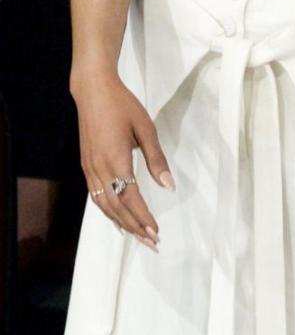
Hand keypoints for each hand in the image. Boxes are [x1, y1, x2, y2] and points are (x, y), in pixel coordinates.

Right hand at [73, 72, 174, 247]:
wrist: (93, 90)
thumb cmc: (123, 106)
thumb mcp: (146, 128)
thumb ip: (156, 159)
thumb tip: (169, 185)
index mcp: (116, 160)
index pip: (131, 198)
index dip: (143, 217)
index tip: (156, 232)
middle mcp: (99, 169)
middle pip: (116, 208)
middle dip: (135, 227)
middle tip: (152, 243)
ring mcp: (90, 168)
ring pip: (104, 205)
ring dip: (122, 223)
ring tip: (138, 236)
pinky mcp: (86, 165)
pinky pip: (96, 195)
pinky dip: (108, 211)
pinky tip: (118, 218)